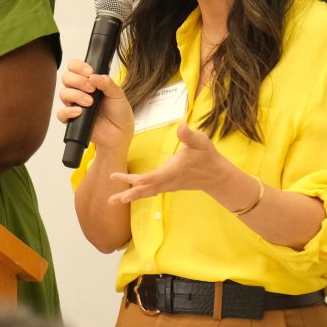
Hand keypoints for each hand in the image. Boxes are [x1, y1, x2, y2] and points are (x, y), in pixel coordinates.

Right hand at [57, 59, 133, 150]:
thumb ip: (107, 83)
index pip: (75, 67)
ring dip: (76, 95)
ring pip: (63, 93)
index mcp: (90, 81)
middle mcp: (80, 91)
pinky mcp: (72, 119)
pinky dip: (69, 111)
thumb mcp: (118, 94)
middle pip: (66, 77)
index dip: (78, 67)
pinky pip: (61, 113)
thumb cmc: (119, 113)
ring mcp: (75, 104)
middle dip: (78, 81)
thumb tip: (93, 76)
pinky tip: (80, 112)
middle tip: (92, 89)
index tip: (89, 72)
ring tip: (90, 102)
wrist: (120, 134)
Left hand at [107, 121, 226, 204]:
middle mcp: (167, 181)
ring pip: (146, 192)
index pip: (150, 178)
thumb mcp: (200, 142)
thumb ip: (189, 135)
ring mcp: (168, 185)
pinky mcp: (168, 185)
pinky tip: (130, 194)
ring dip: (130, 196)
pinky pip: (150, 191)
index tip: (118, 178)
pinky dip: (139, 192)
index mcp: (172, 171)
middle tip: (110, 200)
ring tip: (114, 200)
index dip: (134, 180)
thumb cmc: (207, 156)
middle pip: (144, 190)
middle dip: (127, 194)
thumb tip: (181, 126)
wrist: (216, 175)